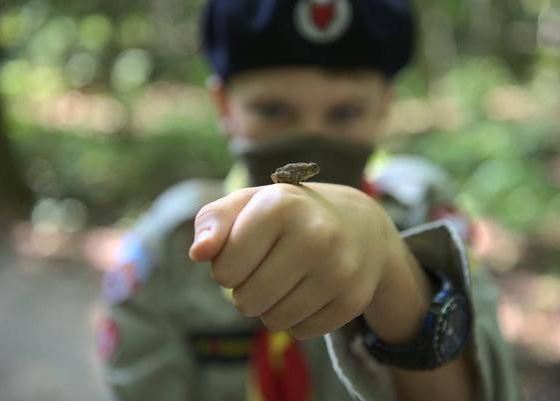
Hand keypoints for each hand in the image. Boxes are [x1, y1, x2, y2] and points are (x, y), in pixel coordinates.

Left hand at [189, 183, 423, 339]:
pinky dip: (299, 317)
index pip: (223, 270)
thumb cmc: (290, 215)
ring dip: (272, 306)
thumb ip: (213, 221)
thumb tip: (198, 253)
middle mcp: (315, 235)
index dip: (227, 265)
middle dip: (248, 289)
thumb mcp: (250, 203)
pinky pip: (301, 332)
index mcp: (281, 205)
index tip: (248, 249)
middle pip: (246, 301)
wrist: (360, 225)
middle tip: (269, 266)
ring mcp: (339, 270)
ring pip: (274, 321)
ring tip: (290, 277)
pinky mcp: (354, 300)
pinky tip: (313, 289)